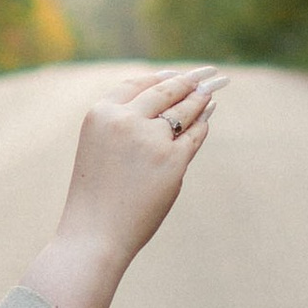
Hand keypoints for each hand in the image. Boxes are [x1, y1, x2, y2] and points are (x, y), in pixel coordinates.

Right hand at [23, 67, 225, 307]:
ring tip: (212, 90)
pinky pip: (194, 135)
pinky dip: (203, 123)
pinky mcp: (173, 160)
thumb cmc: (96, 197)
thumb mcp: (100, 148)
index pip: (137, 85)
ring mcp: (151, 139)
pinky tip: (209, 114)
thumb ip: (125, 125)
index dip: (161, 77)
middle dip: (190, 80)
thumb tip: (166, 106)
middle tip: (208, 73)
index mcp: (100, 113)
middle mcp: (126, 119)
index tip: (177, 74)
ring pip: (184, 110)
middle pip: (166, 91)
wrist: (95, 234)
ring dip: (201, 98)